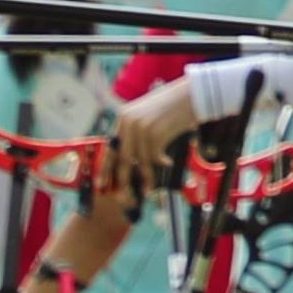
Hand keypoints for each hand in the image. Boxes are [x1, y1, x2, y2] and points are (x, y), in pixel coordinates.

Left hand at [107, 80, 206, 196]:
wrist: (190, 96)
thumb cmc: (171, 107)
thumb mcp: (147, 116)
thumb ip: (136, 133)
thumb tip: (132, 160)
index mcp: (123, 118)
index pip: (111, 147)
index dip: (106, 167)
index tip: (102, 183)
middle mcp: (129, 122)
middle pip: (123, 158)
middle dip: (123, 180)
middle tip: (124, 196)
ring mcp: (141, 128)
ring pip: (140, 161)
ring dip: (146, 177)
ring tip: (149, 189)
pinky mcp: (156, 133)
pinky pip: (155, 157)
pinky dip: (161, 163)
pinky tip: (168, 161)